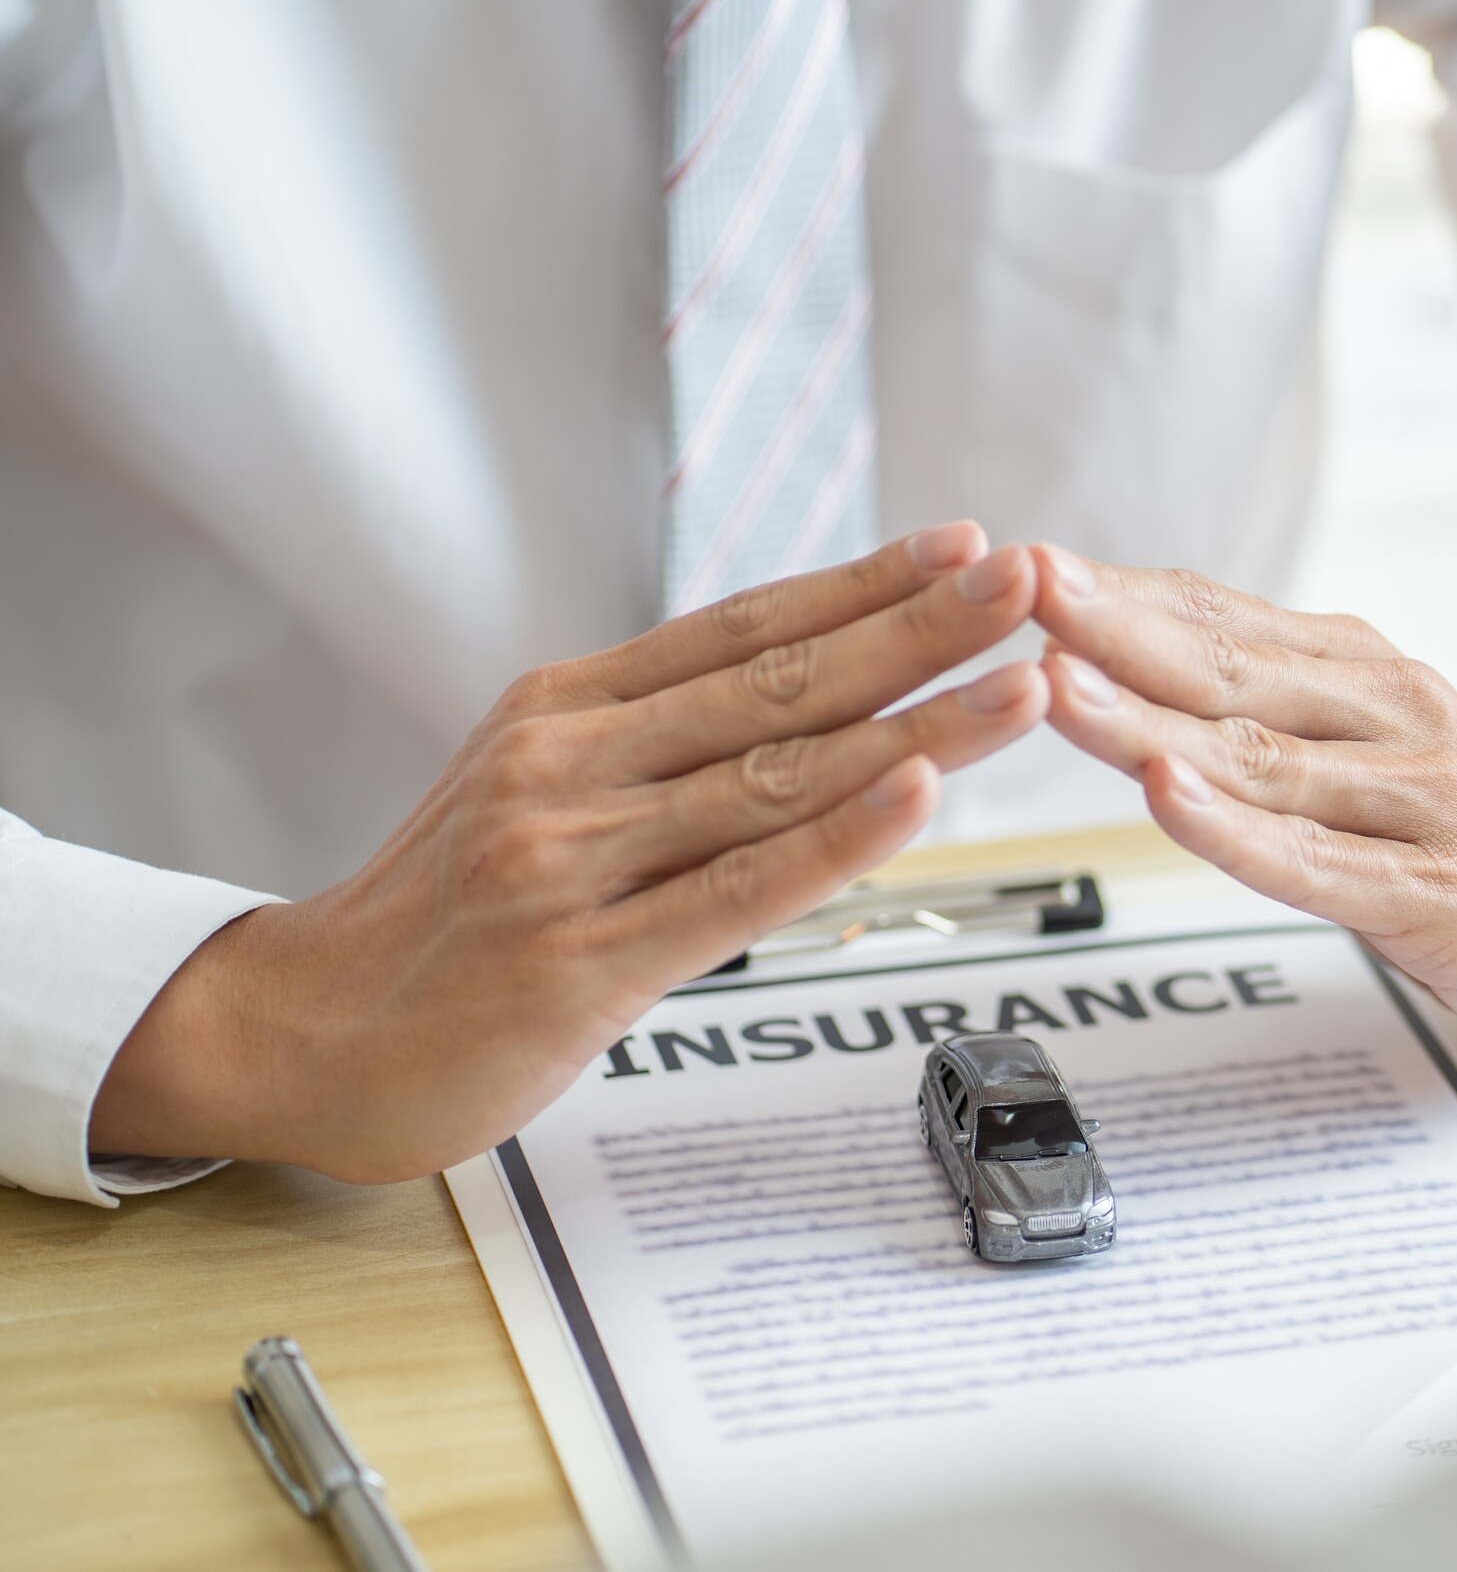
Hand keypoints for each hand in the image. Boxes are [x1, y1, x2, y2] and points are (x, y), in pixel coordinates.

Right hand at [92, 525, 1048, 1180]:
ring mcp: (572, 857)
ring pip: (777, 776)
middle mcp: (570, 764)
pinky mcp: (581, 960)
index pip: (742, 627)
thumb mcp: (533, 788)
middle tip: (1028, 581)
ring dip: (917, 727)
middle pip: (778, 683)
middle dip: (918, 630)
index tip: (963, 547)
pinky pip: (734, 890)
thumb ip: (652, 742)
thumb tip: (798, 693)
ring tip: (1019, 686)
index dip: (861, 583)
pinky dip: (836, 841)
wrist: (305, 1033)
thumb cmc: (441, 917)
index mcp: (566, 708)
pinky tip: (916, 795)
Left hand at [1028, 549, 1456, 1054]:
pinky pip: (1324, 861)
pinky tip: (1174, 797)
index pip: (1224, 622)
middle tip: (1018, 591)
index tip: (1021, 564)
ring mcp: (1425, 802)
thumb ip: (1272, 703)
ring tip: (1061, 687)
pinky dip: (1239, 831)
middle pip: (1234, 670)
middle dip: (1115, 629)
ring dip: (1153, 720)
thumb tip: (1130, 650)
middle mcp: (1397, 717)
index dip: (1120, 593)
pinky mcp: (1445, 894)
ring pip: (1266, 758)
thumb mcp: (1377, 741)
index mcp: (1367, 674)